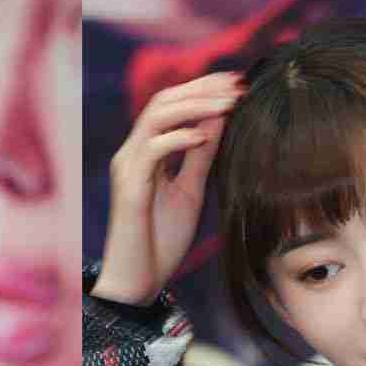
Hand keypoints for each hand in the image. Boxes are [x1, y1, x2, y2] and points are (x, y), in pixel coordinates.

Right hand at [92, 72, 244, 305]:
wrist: (138, 281)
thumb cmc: (160, 242)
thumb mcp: (190, 191)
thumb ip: (201, 156)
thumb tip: (220, 120)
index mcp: (146, 152)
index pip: (171, 104)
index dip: (202, 88)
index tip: (237, 83)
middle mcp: (132, 153)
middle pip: (162, 100)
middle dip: (201, 88)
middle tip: (237, 84)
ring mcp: (128, 168)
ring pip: (155, 116)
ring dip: (194, 105)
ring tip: (228, 103)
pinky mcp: (130, 188)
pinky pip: (152, 150)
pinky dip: (179, 138)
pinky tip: (204, 136)